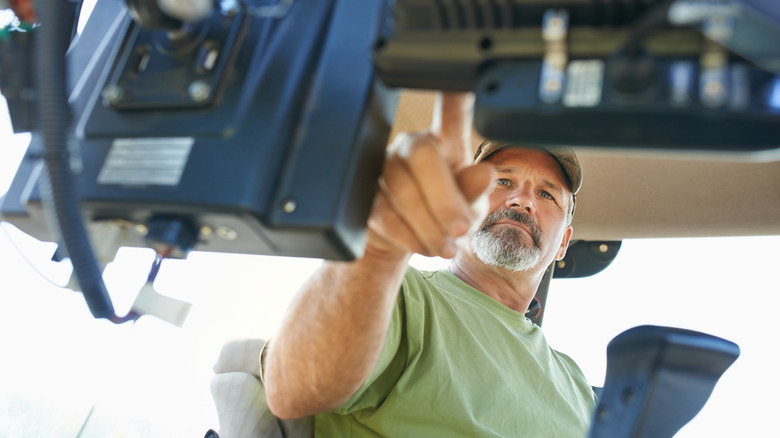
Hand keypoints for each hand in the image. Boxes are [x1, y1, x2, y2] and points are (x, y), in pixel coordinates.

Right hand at [366, 93, 494, 258]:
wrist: (408, 243)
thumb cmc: (445, 215)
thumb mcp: (470, 207)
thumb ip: (476, 191)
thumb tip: (484, 174)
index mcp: (445, 142)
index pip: (451, 110)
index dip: (454, 91)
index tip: (461, 69)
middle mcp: (411, 146)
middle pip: (422, 155)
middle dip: (445, 199)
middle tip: (461, 229)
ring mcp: (383, 166)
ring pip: (402, 189)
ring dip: (429, 225)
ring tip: (445, 247)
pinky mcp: (364, 194)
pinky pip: (384, 212)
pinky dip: (409, 236)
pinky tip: (424, 246)